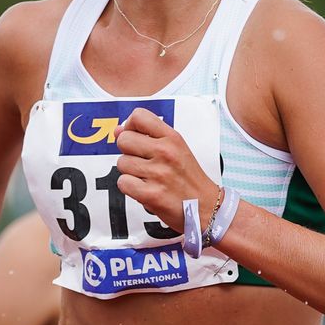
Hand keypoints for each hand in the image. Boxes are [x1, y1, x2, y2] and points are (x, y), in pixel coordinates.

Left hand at [116, 107, 216, 234]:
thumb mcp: (176, 150)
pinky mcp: (151, 194)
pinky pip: (123, 183)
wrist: (207, 207)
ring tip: (147, 178)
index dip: (130, 126)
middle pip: (124, 140)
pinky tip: (144, 189)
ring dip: (129, 172)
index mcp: (172, 138)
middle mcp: (165, 152)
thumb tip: (118, 130)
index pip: (139, 116)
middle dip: (128, 152)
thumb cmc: (189, 179)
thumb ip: (148, 137)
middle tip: (142, 163)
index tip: (135, 137)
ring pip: (122, 163)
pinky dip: (129, 188)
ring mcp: (158, 173)